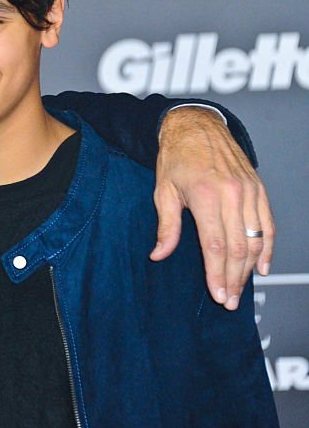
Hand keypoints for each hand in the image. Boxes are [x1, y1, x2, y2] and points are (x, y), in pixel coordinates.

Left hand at [150, 106, 273, 310]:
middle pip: (238, 248)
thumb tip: (158, 255)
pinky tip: (262, 266)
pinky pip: (268, 224)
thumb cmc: (176, 157)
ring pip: (256, 239)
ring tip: (240, 289)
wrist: (196, 126)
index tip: (218, 294)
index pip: (215, 245)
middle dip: (234, 279)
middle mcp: (232, 194)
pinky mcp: (259, 189)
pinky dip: (267, 247)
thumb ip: (166, 227)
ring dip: (249, 269)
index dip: (217, 274)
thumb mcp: (163, 191)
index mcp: (205, 195)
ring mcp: (249, 191)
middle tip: (229, 301)